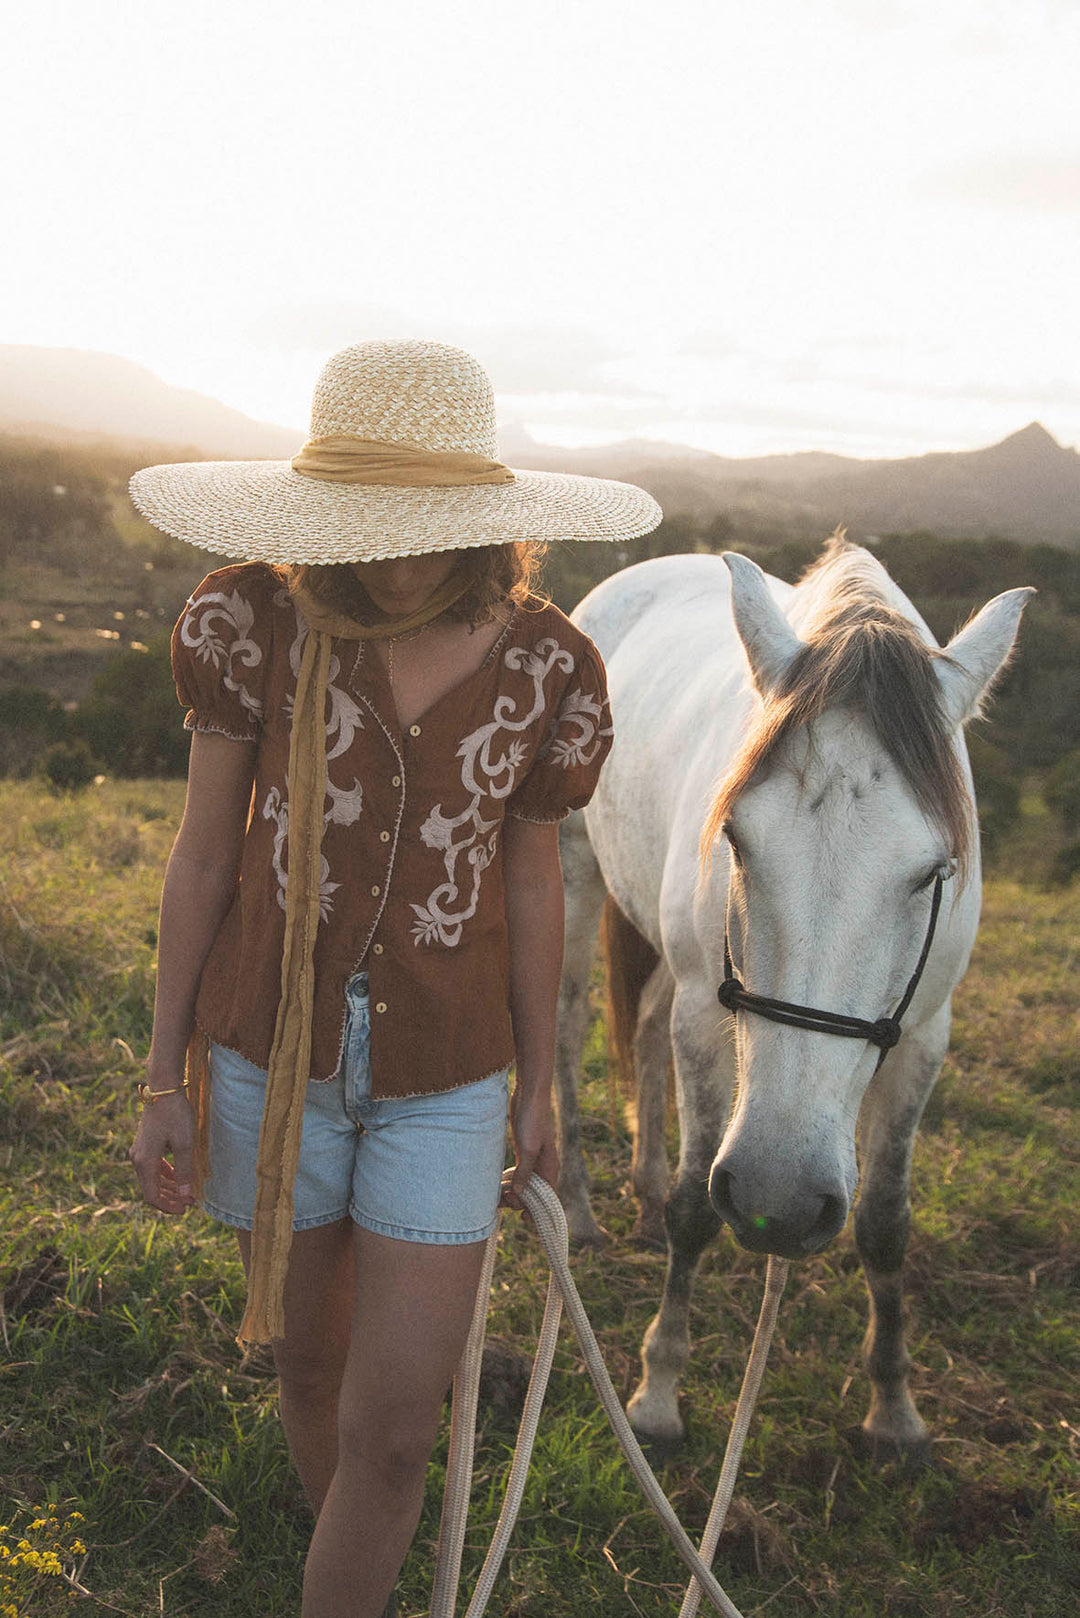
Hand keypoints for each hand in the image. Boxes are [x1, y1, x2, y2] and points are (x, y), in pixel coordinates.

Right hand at [128, 1090, 195, 1214]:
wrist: (163, 1089)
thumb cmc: (175, 1115)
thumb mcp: (184, 1144)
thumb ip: (184, 1172)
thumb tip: (185, 1196)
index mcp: (144, 1162)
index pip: (152, 1196)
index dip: (168, 1206)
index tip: (186, 1209)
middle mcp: (137, 1159)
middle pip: (151, 1189)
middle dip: (171, 1198)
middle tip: (190, 1202)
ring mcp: (139, 1151)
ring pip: (152, 1178)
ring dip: (169, 1187)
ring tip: (187, 1192)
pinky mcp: (144, 1144)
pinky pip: (153, 1167)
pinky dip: (165, 1175)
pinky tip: (178, 1176)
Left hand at [501, 1084, 558, 1213]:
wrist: (529, 1095)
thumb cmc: (532, 1120)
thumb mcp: (528, 1148)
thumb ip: (524, 1172)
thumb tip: (519, 1194)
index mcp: (550, 1166)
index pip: (549, 1197)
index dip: (538, 1211)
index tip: (524, 1220)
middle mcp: (544, 1165)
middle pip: (535, 1193)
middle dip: (521, 1201)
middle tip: (504, 1200)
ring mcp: (533, 1158)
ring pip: (525, 1183)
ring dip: (514, 1192)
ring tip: (499, 1195)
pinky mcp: (523, 1150)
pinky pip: (519, 1172)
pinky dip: (511, 1180)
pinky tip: (500, 1183)